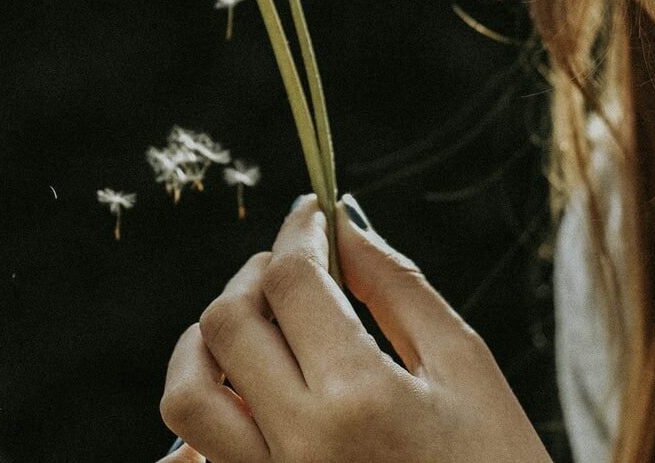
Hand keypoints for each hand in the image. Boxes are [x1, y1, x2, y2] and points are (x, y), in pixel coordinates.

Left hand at [159, 196, 549, 461]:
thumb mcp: (466, 369)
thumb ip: (397, 286)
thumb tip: (340, 222)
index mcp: (360, 398)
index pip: (291, 281)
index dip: (298, 231)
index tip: (312, 215)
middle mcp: (301, 443)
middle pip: (226, 324)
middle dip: (254, 278)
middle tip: (294, 271)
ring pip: (188, 394)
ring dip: (207, 345)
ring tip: (256, 331)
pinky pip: (196, 461)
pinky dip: (201, 419)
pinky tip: (242, 397)